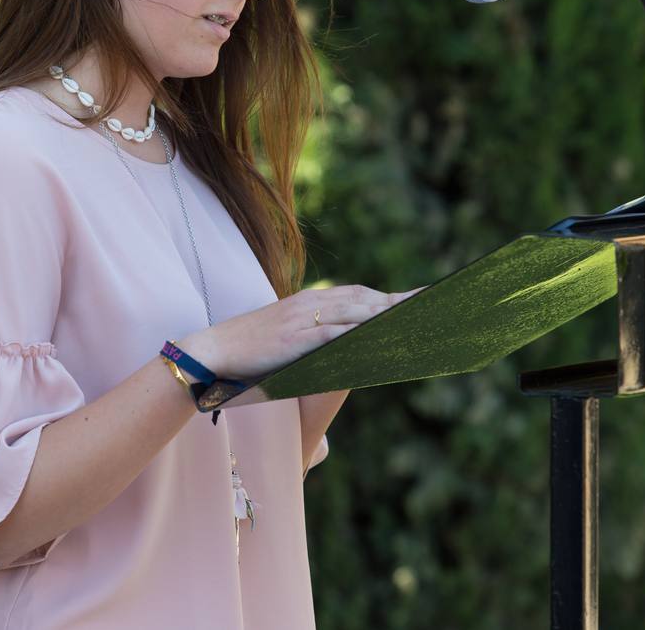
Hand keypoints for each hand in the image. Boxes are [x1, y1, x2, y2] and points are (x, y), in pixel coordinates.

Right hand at [179, 284, 423, 379]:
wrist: (213, 350)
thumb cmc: (250, 348)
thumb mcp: (287, 334)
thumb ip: (315, 333)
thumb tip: (347, 343)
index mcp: (309, 300)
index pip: (358, 294)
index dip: (389, 296)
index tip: (418, 298)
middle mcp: (311, 304)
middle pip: (366, 299)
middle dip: (400, 302)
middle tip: (432, 305)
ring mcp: (304, 320)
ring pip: (356, 313)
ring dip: (389, 315)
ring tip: (418, 321)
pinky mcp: (297, 339)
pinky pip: (337, 335)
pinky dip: (361, 335)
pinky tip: (382, 339)